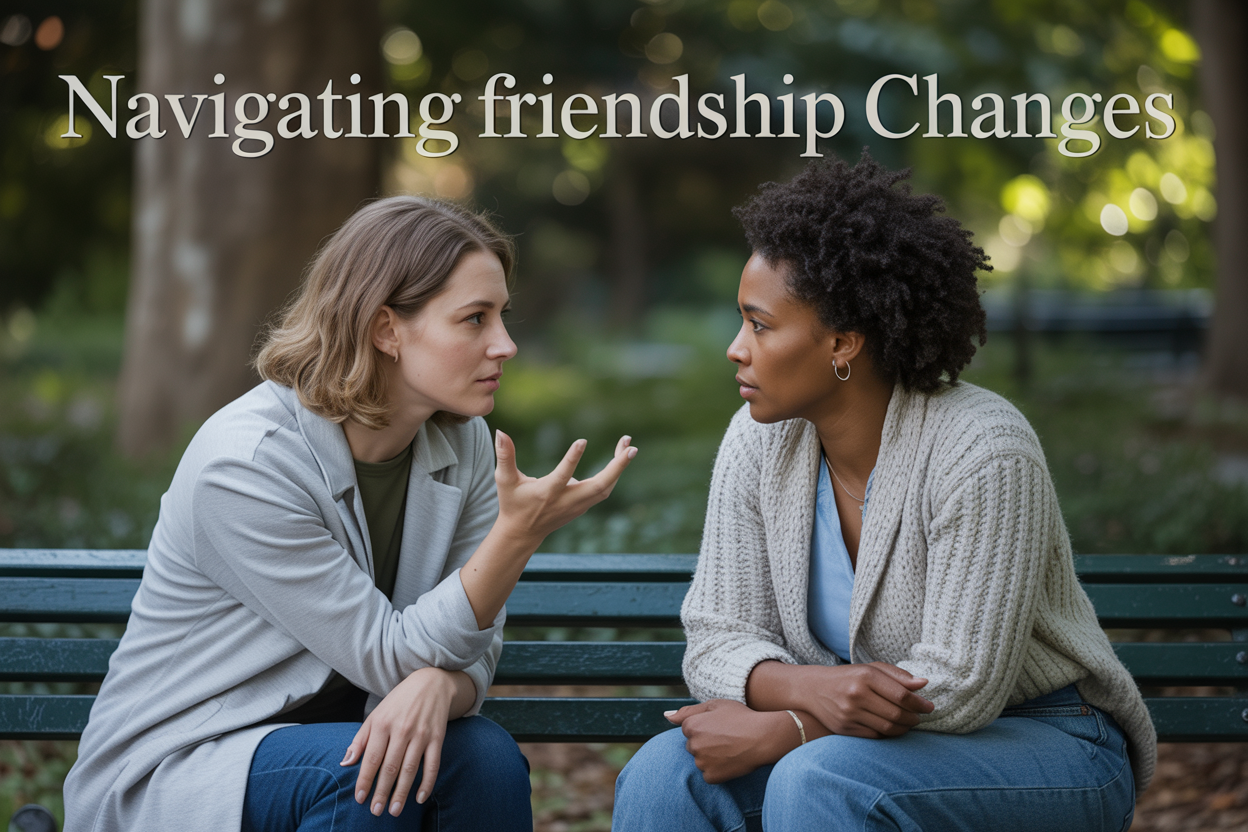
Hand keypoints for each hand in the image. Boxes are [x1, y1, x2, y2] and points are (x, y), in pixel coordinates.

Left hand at [340, 667, 456, 816]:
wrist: (431, 683)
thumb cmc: (398, 702)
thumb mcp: (375, 715)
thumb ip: (360, 740)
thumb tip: (345, 763)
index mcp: (383, 724)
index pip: (371, 758)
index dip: (365, 780)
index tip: (359, 798)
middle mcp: (402, 729)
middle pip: (390, 767)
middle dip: (382, 792)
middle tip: (376, 811)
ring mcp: (421, 734)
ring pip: (410, 768)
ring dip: (402, 792)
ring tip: (394, 810)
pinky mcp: (437, 737)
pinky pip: (433, 764)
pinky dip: (427, 782)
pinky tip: (420, 797)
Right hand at [493, 430, 636, 545]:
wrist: (523, 533)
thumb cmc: (513, 503)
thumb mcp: (505, 480)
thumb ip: (505, 456)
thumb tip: (500, 431)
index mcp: (547, 493)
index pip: (562, 477)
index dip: (572, 459)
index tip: (582, 441)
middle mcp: (566, 501)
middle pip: (599, 487)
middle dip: (617, 467)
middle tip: (631, 446)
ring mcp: (578, 506)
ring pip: (606, 488)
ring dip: (619, 467)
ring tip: (627, 445)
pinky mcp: (583, 506)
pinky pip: (604, 489)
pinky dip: (614, 474)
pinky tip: (619, 457)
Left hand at [665, 700, 790, 783]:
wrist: (764, 737)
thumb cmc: (741, 717)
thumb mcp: (715, 705)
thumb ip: (688, 711)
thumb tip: (666, 716)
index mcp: (691, 726)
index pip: (689, 729)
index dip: (706, 726)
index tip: (720, 725)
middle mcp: (692, 745)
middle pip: (693, 745)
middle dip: (705, 742)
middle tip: (727, 737)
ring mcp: (702, 762)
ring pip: (700, 760)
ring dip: (711, 756)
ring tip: (731, 748)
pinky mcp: (711, 777)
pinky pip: (708, 774)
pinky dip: (717, 769)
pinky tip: (730, 760)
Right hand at [796, 662, 932, 738]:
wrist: (813, 689)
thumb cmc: (848, 677)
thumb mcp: (870, 669)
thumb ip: (898, 675)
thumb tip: (923, 684)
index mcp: (865, 676)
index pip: (901, 695)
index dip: (920, 703)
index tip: (929, 706)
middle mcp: (856, 694)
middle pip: (897, 713)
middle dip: (914, 717)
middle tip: (919, 716)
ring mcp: (849, 713)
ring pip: (888, 727)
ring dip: (904, 727)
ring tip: (908, 722)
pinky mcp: (845, 728)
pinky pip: (875, 735)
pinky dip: (889, 733)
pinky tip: (892, 727)